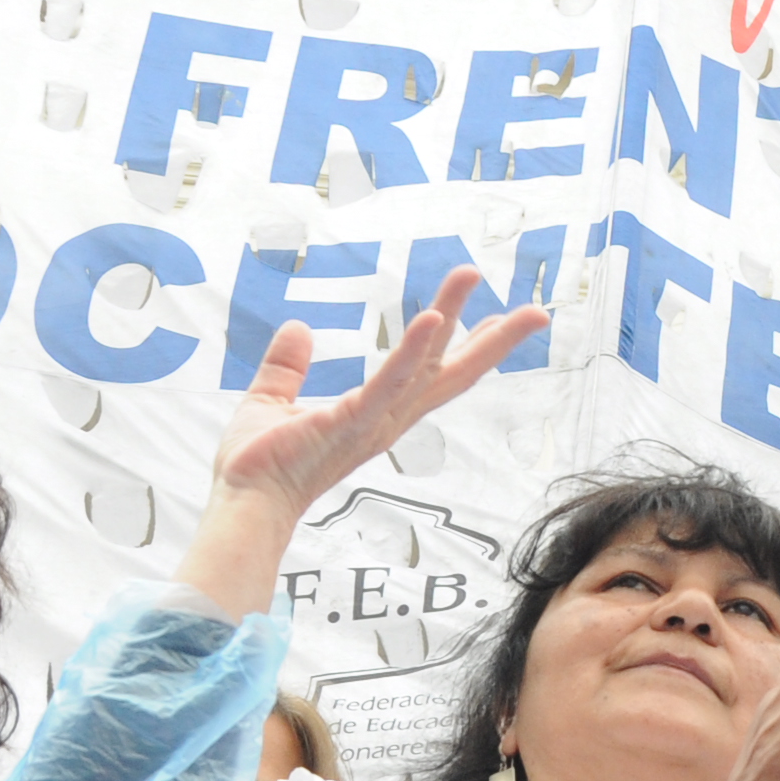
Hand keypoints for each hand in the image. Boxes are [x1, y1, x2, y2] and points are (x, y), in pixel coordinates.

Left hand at [210, 269, 545, 521]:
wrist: (243, 503)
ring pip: (432, 368)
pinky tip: (431, 317)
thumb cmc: (258, 466)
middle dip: (496, 340)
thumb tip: (298, 328)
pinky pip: (390, 382)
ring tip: (475, 277)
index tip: (495, 315)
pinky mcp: (353, 421)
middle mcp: (388, 419)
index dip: (464, 344)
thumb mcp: (270, 401)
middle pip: (454, 373)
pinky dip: (413, 350)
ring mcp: (376, 421)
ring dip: (459, 323)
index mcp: (375, 414)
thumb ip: (288, 366)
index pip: (431, 374)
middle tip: (536, 312)